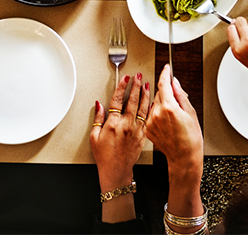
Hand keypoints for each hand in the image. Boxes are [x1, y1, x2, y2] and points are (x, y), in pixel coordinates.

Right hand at [91, 73, 150, 191]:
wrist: (116, 171)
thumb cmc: (104, 156)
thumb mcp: (94, 137)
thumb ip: (97, 119)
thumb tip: (99, 105)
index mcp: (113, 124)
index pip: (118, 100)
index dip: (122, 87)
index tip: (125, 78)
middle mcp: (126, 125)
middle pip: (132, 101)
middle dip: (136, 86)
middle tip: (138, 76)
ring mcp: (136, 130)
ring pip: (142, 108)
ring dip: (145, 95)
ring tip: (147, 85)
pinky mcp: (142, 136)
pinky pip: (147, 119)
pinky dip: (150, 109)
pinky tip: (152, 102)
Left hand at [144, 65, 201, 180]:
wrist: (184, 157)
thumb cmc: (191, 139)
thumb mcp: (190, 113)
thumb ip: (180, 95)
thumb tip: (175, 82)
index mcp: (169, 107)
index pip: (163, 83)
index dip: (165, 73)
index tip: (166, 68)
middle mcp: (157, 113)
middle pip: (159, 94)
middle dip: (166, 93)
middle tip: (177, 103)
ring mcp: (150, 122)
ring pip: (154, 104)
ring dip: (161, 105)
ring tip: (173, 118)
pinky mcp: (147, 129)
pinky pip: (151, 115)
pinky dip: (157, 115)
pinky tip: (167, 124)